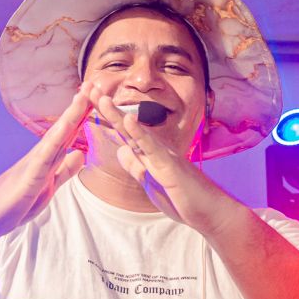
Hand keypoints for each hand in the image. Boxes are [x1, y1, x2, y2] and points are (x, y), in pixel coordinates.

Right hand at [0, 85, 91, 238]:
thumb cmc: (13, 203)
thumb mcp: (48, 186)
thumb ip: (64, 170)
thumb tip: (80, 154)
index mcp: (48, 159)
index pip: (70, 133)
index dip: (85, 115)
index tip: (99, 95)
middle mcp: (41, 156)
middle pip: (65, 127)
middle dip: (81, 106)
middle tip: (95, 82)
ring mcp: (34, 164)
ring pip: (56, 136)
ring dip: (71, 115)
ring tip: (84, 94)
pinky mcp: (28, 178)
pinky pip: (44, 157)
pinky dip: (55, 141)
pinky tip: (66, 128)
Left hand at [83, 84, 240, 235]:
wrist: (210, 211)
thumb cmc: (184, 198)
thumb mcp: (151, 183)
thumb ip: (137, 166)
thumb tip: (121, 151)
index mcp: (147, 154)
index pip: (122, 131)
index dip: (105, 116)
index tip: (89, 100)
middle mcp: (154, 149)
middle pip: (125, 125)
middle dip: (106, 107)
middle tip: (89, 87)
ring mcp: (162, 155)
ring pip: (135, 131)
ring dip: (117, 114)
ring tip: (101, 98)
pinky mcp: (169, 165)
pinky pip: (152, 147)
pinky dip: (139, 132)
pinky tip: (128, 119)